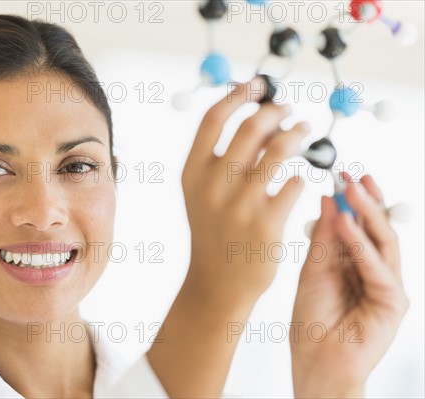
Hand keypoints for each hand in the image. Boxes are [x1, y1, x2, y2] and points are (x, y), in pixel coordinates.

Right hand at [147, 77, 308, 397]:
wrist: (217, 283)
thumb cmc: (214, 232)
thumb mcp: (203, 195)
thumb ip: (224, 158)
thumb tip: (263, 119)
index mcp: (192, 173)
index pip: (213, 119)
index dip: (238, 95)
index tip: (257, 85)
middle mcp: (213, 186)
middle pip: (250, 128)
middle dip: (275, 111)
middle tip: (288, 110)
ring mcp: (240, 205)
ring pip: (278, 150)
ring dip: (297, 134)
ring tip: (304, 131)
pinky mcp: (268, 224)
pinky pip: (295, 184)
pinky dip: (300, 176)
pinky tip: (298, 180)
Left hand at [290, 173, 408, 397]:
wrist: (315, 362)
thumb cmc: (312, 321)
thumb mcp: (313, 270)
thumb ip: (323, 237)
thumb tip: (327, 200)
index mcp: (355, 263)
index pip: (361, 225)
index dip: (353, 200)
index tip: (342, 176)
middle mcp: (375, 271)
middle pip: (377, 228)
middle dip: (365, 200)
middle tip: (351, 176)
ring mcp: (387, 286)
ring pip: (384, 241)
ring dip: (367, 213)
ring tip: (350, 190)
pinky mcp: (393, 302)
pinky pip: (378, 267)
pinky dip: (361, 244)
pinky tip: (345, 224)